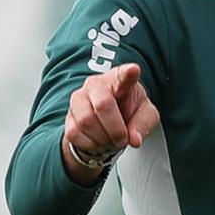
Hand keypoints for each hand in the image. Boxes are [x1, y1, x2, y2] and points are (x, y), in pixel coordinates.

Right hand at [61, 63, 160, 183]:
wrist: (107, 124)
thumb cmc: (128, 111)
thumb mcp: (145, 116)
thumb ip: (143, 125)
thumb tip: (134, 139)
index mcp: (120, 79)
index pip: (124, 74)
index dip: (128, 73)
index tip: (133, 70)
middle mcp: (96, 84)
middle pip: (103, 104)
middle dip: (116, 129)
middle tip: (123, 139)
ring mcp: (78, 98)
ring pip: (86, 121)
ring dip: (102, 139)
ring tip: (111, 140)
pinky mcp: (68, 115)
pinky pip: (74, 133)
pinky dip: (90, 144)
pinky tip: (98, 141)